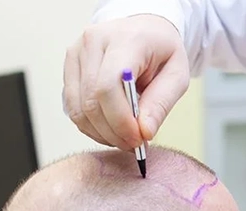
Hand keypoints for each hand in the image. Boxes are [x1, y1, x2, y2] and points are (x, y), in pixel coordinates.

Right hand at [63, 14, 189, 150]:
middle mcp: (93, 42)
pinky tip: (111, 128)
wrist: (145, 30)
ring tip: (125, 138)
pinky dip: (91, 126)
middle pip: (91, 101)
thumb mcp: (177, 76)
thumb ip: (161, 104)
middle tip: (134, 145)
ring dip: (101, 133)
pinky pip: (73, 106)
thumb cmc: (163, 52)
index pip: (108, 86)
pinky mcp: (69, 66)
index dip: (120, 120)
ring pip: (78, 108)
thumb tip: (143, 132)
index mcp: (125, 40)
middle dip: (113, 132)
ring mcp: (76, 53)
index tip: (138, 139)